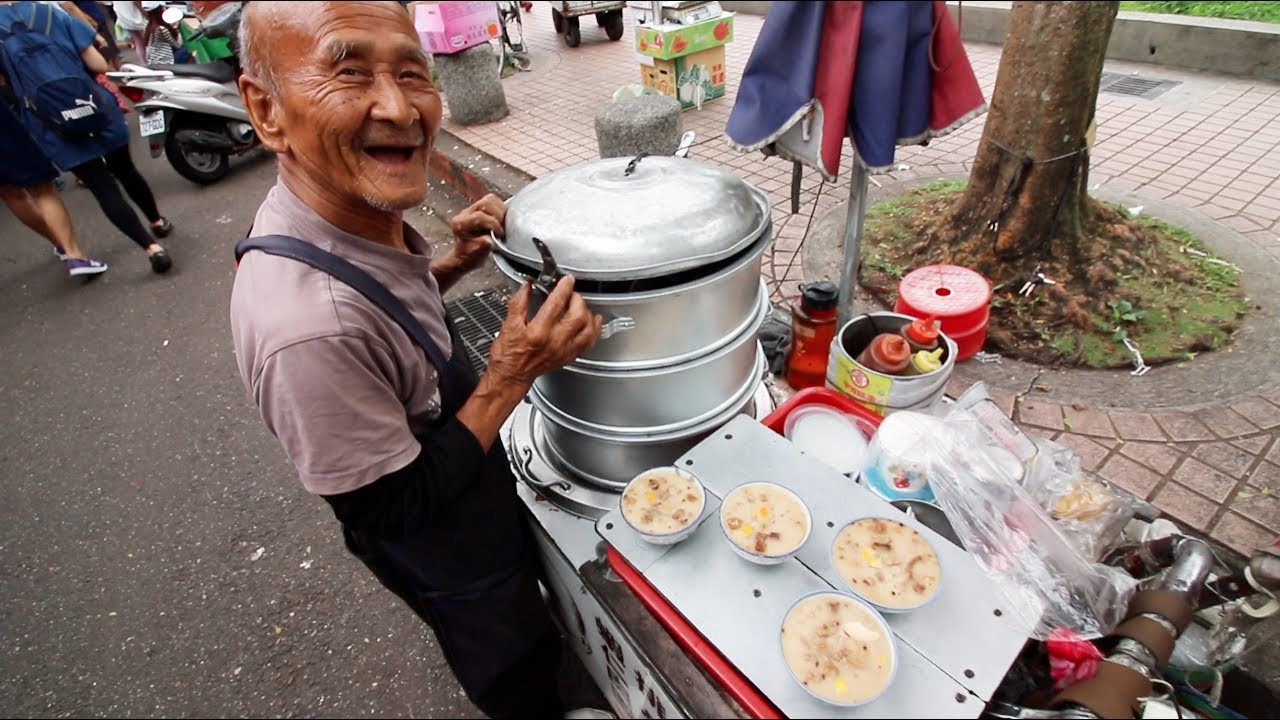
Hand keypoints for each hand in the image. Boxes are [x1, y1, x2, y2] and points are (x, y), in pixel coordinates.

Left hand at [447, 193, 504, 274]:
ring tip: (503, 225)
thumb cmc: (469, 256)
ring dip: (501, 212)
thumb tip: (489, 241)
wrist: (467, 255)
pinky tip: (502, 221)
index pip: (479, 217)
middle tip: (502, 230)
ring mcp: (474, 208)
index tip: (499, 235)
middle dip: (498, 217)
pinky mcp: (482, 207)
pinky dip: (502, 210)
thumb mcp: (475, 256)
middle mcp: (465, 213)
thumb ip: (481, 247)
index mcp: (460, 224)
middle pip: (485, 204)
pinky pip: (494, 201)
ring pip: (490, 199)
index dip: (493, 225)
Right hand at [487, 277, 601, 385]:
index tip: (566, 280)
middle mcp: (554, 342)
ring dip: (588, 314)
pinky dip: (593, 331)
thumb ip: (519, 302)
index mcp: (538, 332)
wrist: (511, 376)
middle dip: (577, 300)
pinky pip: (588, 343)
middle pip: (577, 315)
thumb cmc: (508, 354)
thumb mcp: (508, 324)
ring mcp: (563, 351)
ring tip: (582, 307)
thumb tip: (526, 286)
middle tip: (572, 294)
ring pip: (588, 330)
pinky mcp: (568, 357)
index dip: (563, 288)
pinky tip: (592, 323)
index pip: (556, 304)